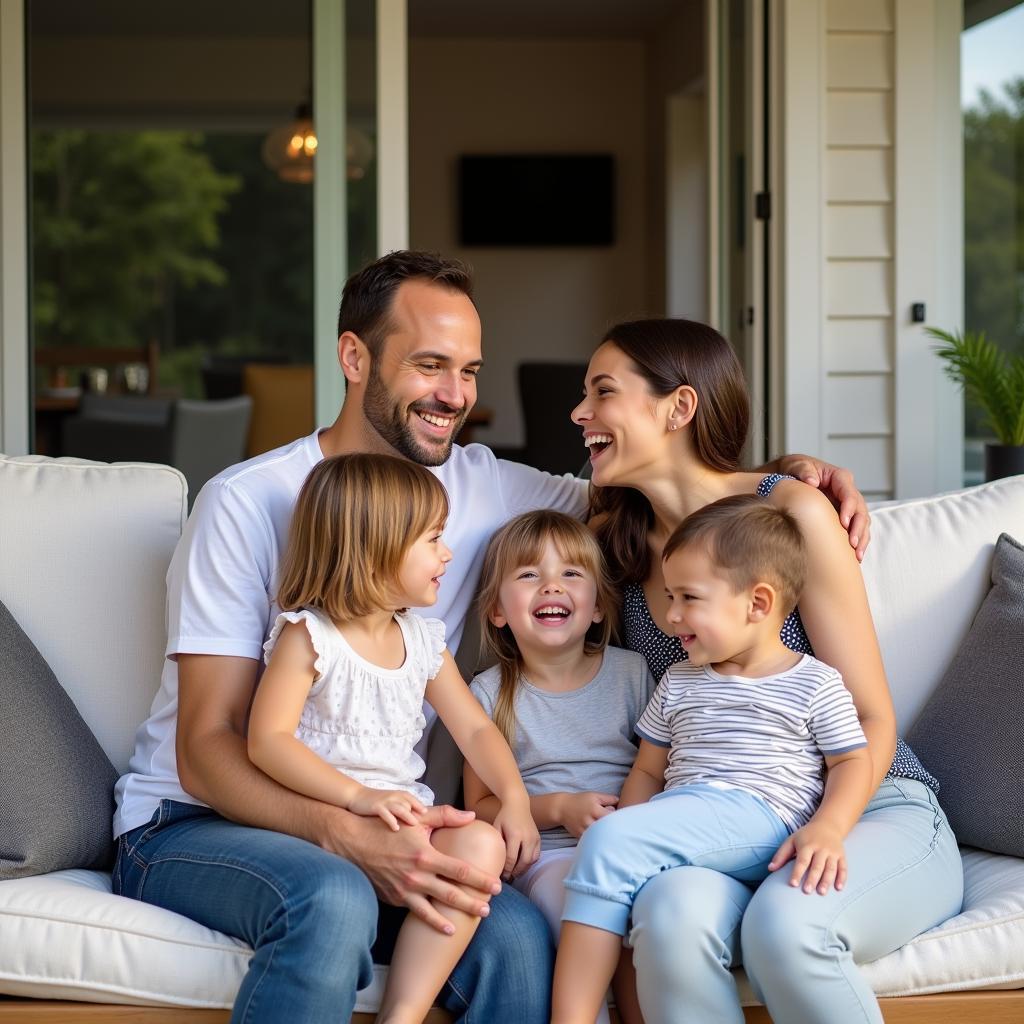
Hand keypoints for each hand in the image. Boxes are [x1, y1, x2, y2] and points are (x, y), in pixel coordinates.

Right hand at [329, 804, 501, 933]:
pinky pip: (417, 912)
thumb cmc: (390, 828)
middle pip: (451, 894)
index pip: (459, 870)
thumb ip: (446, 816)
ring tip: (470, 922)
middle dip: (473, 902)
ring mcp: (404, 890)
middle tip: (489, 909)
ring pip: (434, 909)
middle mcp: (416, 876)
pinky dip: (432, 921)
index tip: (496, 886)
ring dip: (454, 916)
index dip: (480, 879)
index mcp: (425, 855)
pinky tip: (446, 927)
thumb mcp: (417, 819)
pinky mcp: (395, 899)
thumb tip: (471, 816)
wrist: (354, 843)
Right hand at [348, 786, 425, 830]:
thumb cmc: (376, 802)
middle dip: (416, 813)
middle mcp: (394, 796)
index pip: (413, 799)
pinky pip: (386, 813)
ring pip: (400, 807)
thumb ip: (401, 807)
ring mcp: (385, 801)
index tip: (426, 815)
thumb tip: (414, 820)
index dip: (420, 806)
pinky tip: (396, 828)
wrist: (356, 796)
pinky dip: (391, 820)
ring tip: (414, 824)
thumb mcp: (391, 802)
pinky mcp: (376, 807)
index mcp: (398, 795)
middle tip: (423, 825)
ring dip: (408, 815)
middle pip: (409, 804)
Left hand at [494, 800, 540, 879]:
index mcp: (515, 834)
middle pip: (524, 861)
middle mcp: (527, 837)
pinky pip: (536, 855)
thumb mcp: (496, 827)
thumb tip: (494, 861)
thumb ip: (496, 843)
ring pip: (532, 860)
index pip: (512, 858)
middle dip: (516, 872)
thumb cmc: (504, 816)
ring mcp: (535, 838)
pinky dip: (530, 862)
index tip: (501, 875)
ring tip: (515, 873)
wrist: (518, 804)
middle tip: (508, 878)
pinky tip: (522, 865)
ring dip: (524, 869)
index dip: (507, 869)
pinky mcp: (539, 838)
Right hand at [560, 791, 617, 838]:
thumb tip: (619, 802)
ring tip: (605, 829)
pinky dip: (596, 838)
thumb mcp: (594, 795)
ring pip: (600, 835)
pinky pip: (592, 839)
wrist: (562, 808)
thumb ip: (608, 798)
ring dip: (603, 832)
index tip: (611, 814)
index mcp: (595, 810)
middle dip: (610, 825)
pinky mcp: (580, 836)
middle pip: (607, 827)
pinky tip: (597, 834)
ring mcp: (585, 830)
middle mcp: (590, 821)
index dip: (614, 816)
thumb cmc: (580, 800)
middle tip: (611, 824)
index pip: (612, 817)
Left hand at [768, 820, 846, 894]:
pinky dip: (842, 878)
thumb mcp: (792, 841)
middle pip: (817, 865)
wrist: (827, 825)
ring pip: (831, 868)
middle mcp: (820, 848)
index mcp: (807, 845)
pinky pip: (843, 867)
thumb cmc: (806, 836)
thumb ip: (781, 855)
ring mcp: (832, 852)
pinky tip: (838, 888)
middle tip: (807, 891)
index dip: (797, 872)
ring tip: (821, 892)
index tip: (792, 884)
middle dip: (812, 879)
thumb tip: (770, 868)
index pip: (802, 860)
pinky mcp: (841, 856)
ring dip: (827, 880)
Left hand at [776, 455, 870, 560]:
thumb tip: (812, 481)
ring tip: (857, 555)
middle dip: (858, 527)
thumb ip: (803, 470)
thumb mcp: (796, 465)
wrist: (789, 478)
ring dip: (861, 538)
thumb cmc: (794, 470)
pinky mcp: (844, 516)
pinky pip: (855, 529)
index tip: (844, 522)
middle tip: (852, 543)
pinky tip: (855, 557)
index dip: (849, 508)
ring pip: (862, 522)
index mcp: (839, 478)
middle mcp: (847, 491)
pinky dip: (857, 542)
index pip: (849, 493)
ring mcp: (847, 505)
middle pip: (860, 510)